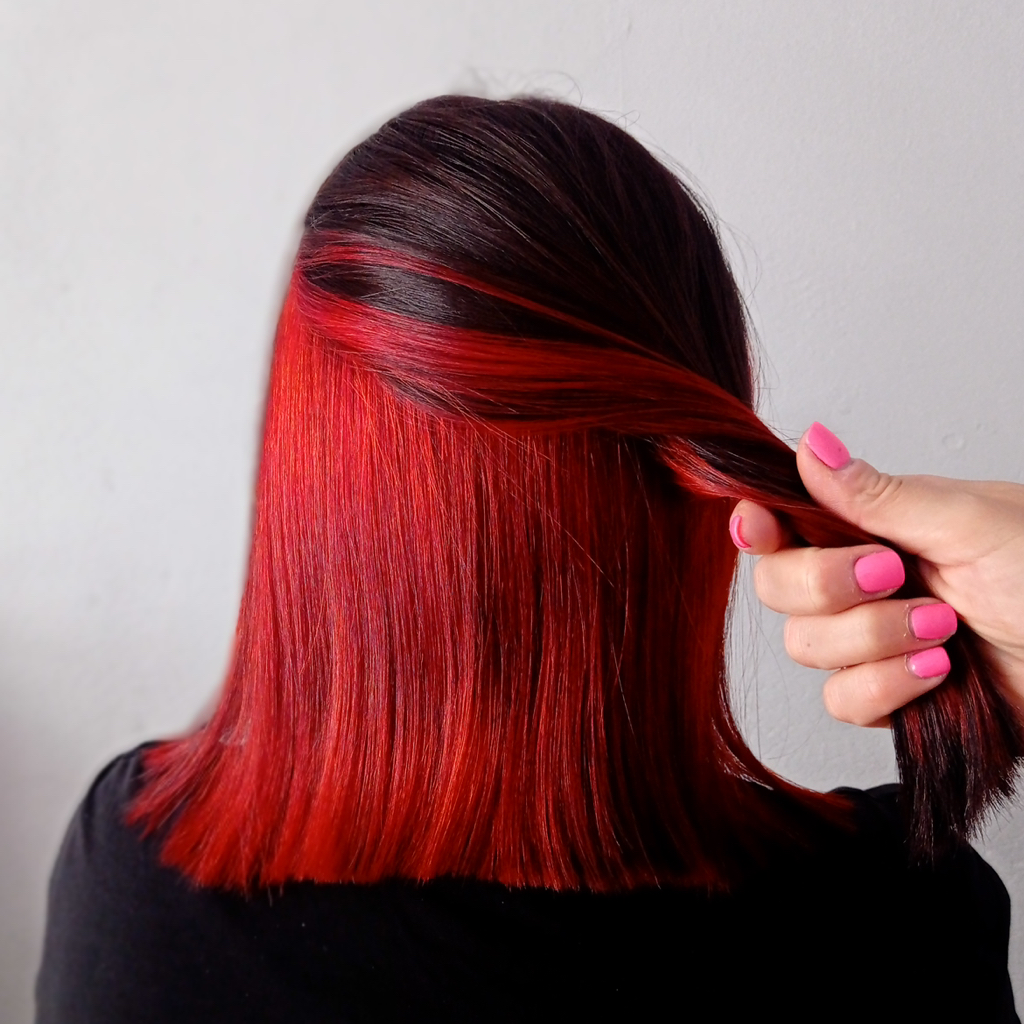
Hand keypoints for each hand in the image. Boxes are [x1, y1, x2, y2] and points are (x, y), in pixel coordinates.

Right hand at [730, 422, 1023, 727]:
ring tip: (942, 628)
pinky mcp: (892, 695)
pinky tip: (936, 672)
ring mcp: (873, 640)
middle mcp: (862, 582)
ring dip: (871, 640)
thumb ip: (877, 495)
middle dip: (826, 586)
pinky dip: (885, 689)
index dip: (759, 526)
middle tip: (891, 573)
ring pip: (806, 648)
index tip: (761, 526)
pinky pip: (842, 700)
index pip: (785, 523)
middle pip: (779, 588)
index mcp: (873, 527)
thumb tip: (811, 442)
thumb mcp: (968, 521)